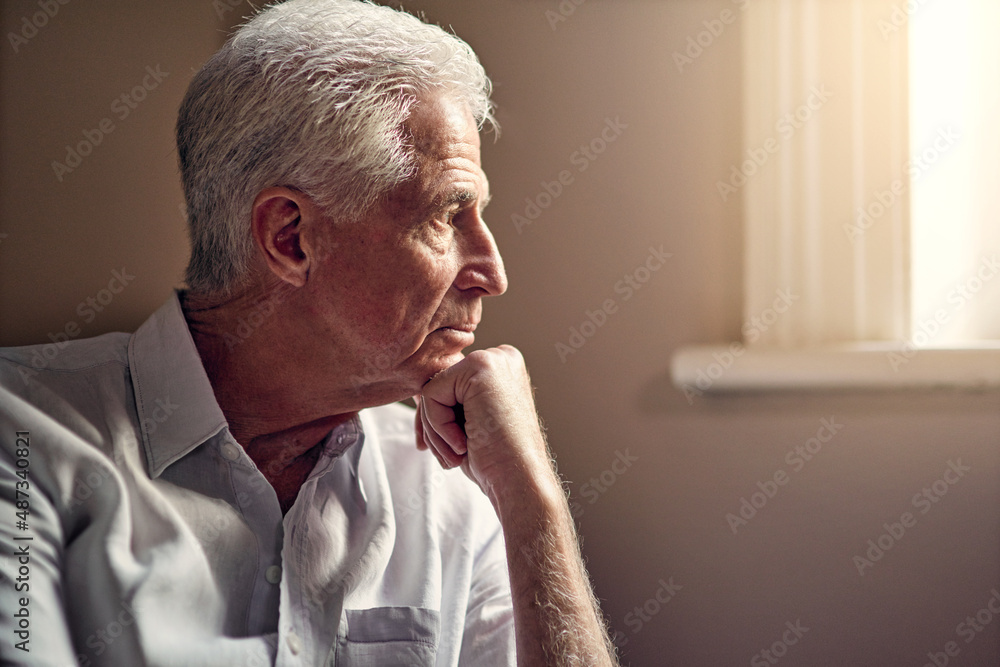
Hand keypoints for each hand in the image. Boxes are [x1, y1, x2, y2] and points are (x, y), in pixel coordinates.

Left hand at [414, 345, 552, 504]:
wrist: (519, 481)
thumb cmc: (495, 461)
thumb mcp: (468, 424)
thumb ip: (448, 401)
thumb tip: (416, 392)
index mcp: (501, 369)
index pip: (447, 385)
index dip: (437, 421)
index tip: (444, 452)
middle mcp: (499, 357)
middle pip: (437, 385)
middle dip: (433, 426)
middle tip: (450, 458)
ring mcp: (492, 358)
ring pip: (431, 390)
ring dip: (436, 432)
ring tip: (459, 454)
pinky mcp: (480, 367)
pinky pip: (431, 394)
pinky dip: (438, 427)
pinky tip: (463, 444)